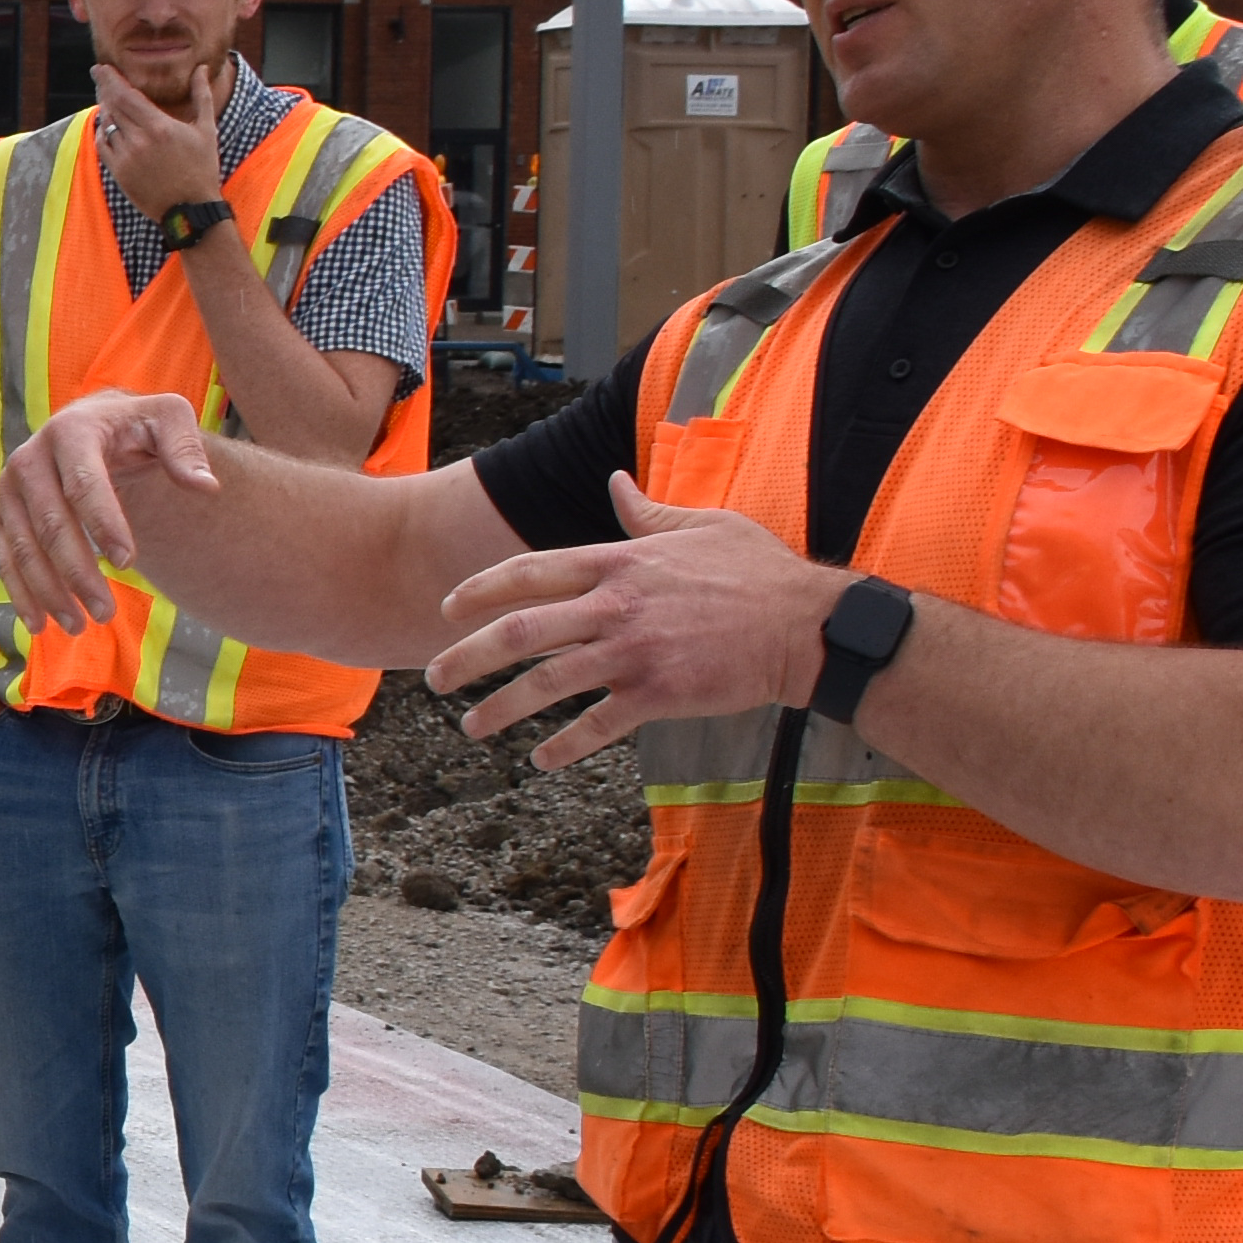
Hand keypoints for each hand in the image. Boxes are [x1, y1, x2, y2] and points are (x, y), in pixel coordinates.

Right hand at [0, 391, 216, 628]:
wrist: (92, 426)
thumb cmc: (136, 427)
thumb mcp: (168, 419)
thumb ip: (186, 448)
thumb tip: (206, 487)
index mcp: (70, 431)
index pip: (83, 483)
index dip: (104, 524)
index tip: (128, 563)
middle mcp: (30, 458)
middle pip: (51, 524)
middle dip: (77, 573)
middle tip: (106, 613)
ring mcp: (10, 488)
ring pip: (24, 548)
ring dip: (48, 592)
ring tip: (80, 626)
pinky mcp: (2, 513)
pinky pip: (5, 558)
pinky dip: (20, 593)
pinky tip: (40, 624)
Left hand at [90, 48, 222, 220]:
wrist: (191, 209)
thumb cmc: (202, 167)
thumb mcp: (206, 129)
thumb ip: (201, 95)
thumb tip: (201, 68)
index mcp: (159, 126)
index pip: (126, 95)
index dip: (111, 79)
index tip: (102, 67)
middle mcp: (139, 141)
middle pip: (112, 106)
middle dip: (104, 88)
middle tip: (98, 74)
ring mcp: (126, 158)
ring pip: (106, 125)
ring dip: (104, 108)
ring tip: (105, 97)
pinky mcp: (119, 174)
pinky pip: (103, 146)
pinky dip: (102, 132)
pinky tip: (107, 124)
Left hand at [424, 471, 849, 770]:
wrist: (808, 626)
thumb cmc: (758, 572)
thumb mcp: (702, 524)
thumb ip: (647, 512)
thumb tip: (616, 482)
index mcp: (619, 562)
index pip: (529, 571)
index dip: (480, 590)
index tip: (446, 607)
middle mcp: (616, 606)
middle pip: (520, 631)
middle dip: (467, 656)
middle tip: (435, 678)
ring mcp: (634, 652)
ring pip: (546, 684)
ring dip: (501, 709)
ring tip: (472, 727)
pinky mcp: (659, 694)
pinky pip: (596, 726)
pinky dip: (564, 746)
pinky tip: (541, 760)